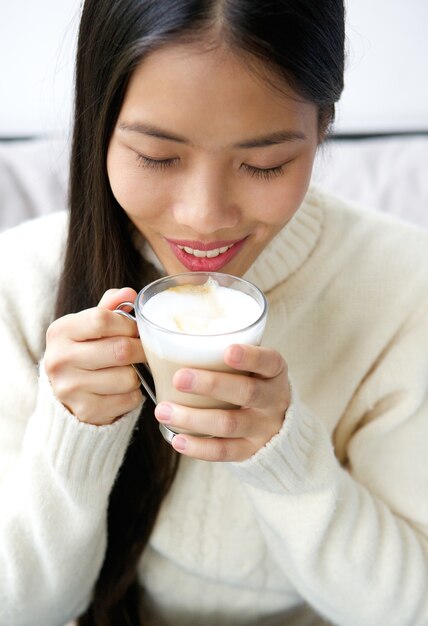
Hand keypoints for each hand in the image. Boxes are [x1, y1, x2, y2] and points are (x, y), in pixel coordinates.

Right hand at [45, 288, 144, 424]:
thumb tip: (129, 293)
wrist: (68, 392)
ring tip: (128, 370)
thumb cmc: (86, 350)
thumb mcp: (90, 326)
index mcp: (60, 331)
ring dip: (137, 374)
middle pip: (120, 350)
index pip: (102, 319)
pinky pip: (128, 399)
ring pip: (128, 377)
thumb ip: (109, 307)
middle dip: (141, 349)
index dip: (128, 324)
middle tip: (145, 350)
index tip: (135, 330)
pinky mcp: (86, 411)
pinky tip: (122, 389)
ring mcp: (70, 389)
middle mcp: (60, 360)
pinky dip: (134, 394)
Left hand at [154, 344, 289, 461]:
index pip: (268, 361)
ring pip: (229, 424)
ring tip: (164, 411)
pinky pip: (224, 452)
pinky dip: (199, 448)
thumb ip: (223, 355)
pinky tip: (177, 440)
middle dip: (211, 385)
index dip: (249, 357)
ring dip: (193, 418)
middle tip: (179, 378)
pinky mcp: (250, 451)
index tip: (227, 351)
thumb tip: (171, 340)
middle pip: (246, 392)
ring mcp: (263, 428)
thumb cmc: (251, 382)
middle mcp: (273, 399)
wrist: (277, 423)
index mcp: (274, 372)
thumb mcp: (251, 365)